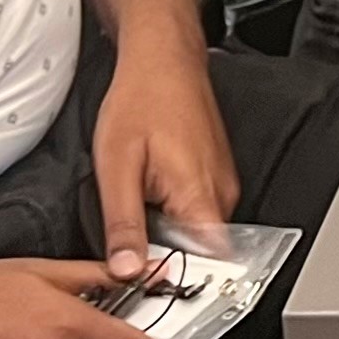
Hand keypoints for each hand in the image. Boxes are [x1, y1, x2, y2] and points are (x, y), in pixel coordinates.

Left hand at [89, 30, 234, 282]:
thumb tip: (127, 271)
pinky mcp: (215, 173)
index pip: (204, 265)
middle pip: (197, 251)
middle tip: (127, 242)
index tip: (142, 281)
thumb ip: (124, 225)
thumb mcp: (116, 168)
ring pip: (195, 231)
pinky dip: (172, 212)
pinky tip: (149, 192)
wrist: (163, 57)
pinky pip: (197, 211)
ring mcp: (222, 181)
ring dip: (166, 232)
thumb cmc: (142, 101)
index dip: (171, 279)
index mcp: (200, 195)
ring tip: (136, 208)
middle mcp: (221, 192)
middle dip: (163, 254)